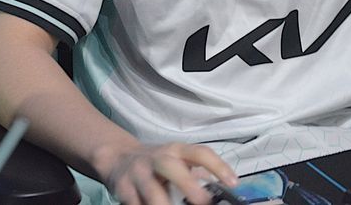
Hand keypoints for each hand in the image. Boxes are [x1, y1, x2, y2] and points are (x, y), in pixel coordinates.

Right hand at [99, 142, 237, 204]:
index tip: (233, 183)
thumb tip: (222, 191)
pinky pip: (135, 204)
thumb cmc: (156, 163)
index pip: (200, 153)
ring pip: (151, 192)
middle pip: (172, 167)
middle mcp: (157, 158)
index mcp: (176, 150)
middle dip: (188, 186)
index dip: (218, 166)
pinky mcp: (122, 188)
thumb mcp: (176, 160)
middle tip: (204, 203)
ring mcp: (138, 173)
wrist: (117, 157)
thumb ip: (195, 173)